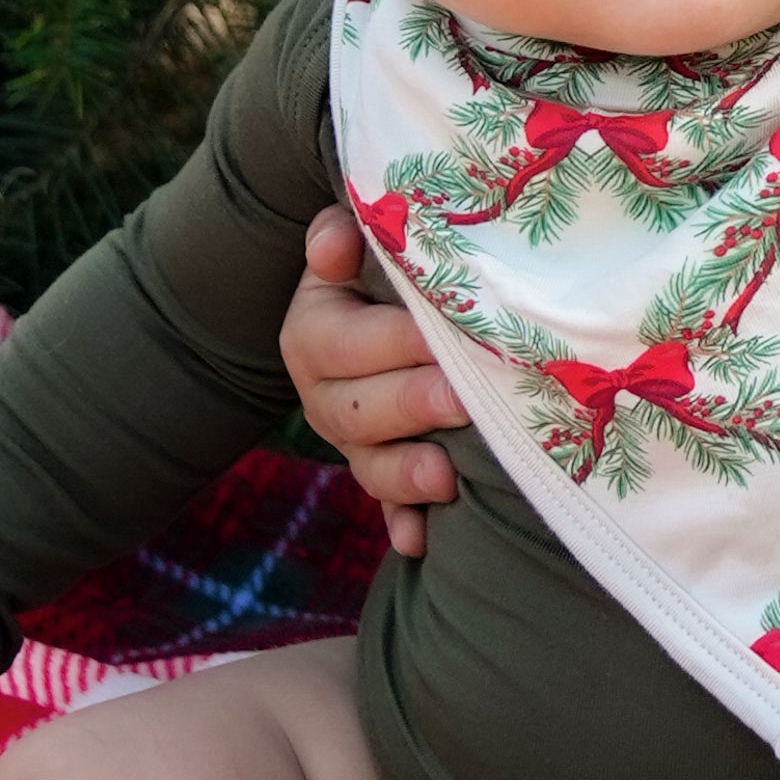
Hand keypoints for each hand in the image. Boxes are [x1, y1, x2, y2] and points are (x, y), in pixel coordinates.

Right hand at [281, 207, 461, 558]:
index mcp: (314, 336)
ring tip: (449, 477)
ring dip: (408, 476)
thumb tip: (334, 238)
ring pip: (371, 465)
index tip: (443, 336)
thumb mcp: (355, 246)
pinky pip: (387, 506)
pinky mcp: (382, 469)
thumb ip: (342, 239)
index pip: (347, 344)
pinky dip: (403, 524)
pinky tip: (420, 541)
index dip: (394, 343)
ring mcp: (352, 442)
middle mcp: (325, 395)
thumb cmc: (375, 268)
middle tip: (465, 399)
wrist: (372, 309)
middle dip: (413, 407)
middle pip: (358, 411)